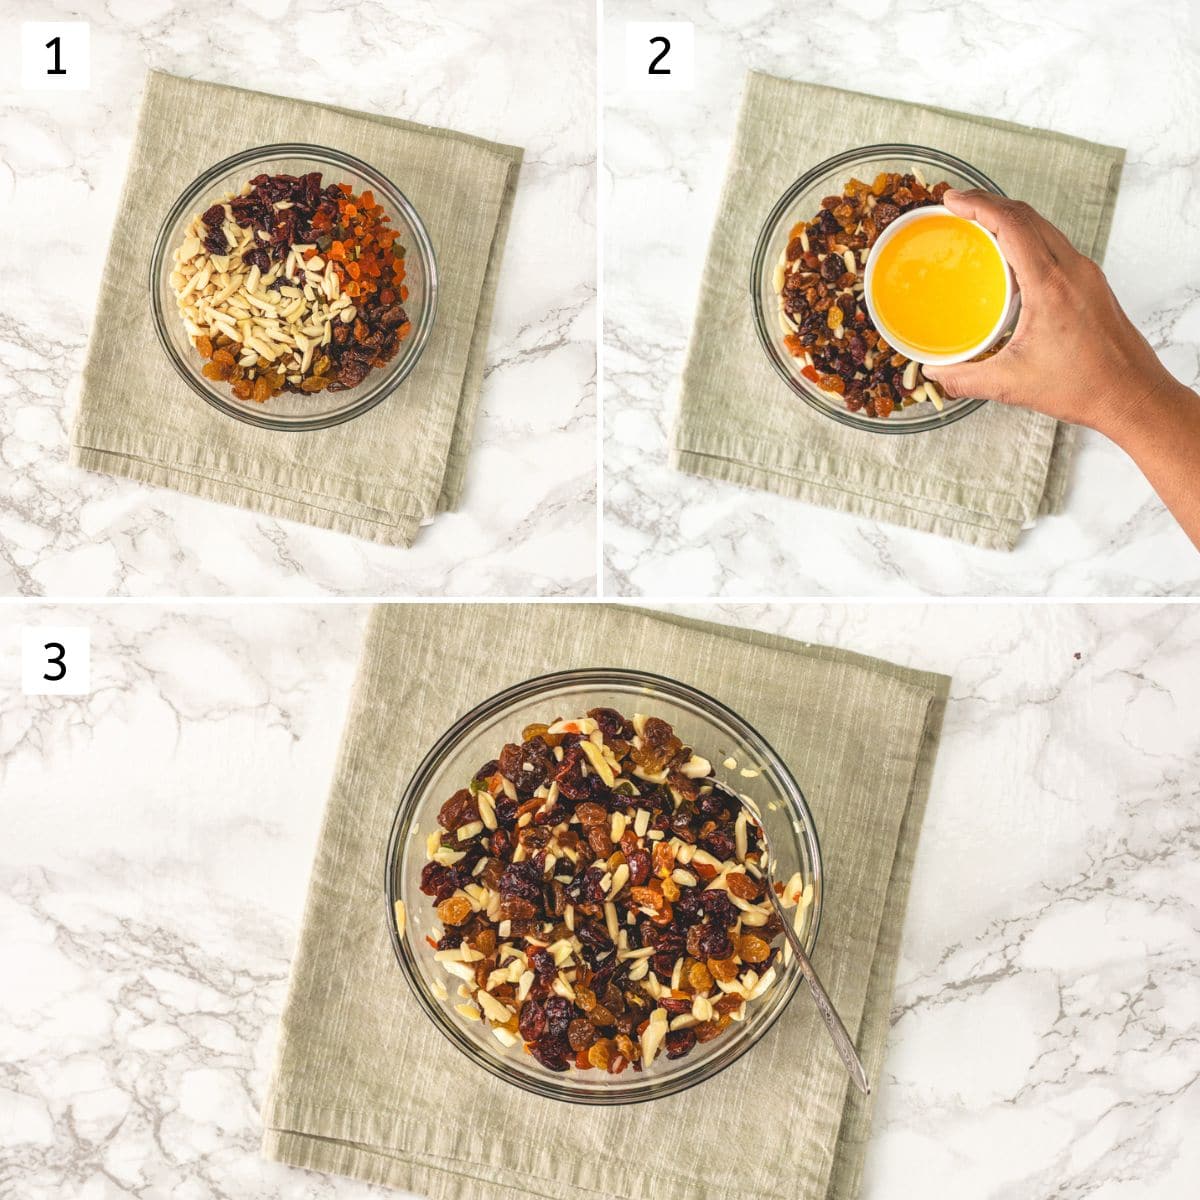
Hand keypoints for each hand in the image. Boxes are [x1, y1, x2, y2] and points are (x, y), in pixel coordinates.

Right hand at [922, 189, 1177, 441]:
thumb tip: (934, 372)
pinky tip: (1009, 256)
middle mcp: (1072, 270)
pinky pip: (1055, 246)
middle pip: (1028, 216)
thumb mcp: (1012, 384)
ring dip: (1010, 218)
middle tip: (955, 207)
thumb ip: (965, 378)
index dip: (978, 206)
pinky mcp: (1091, 283)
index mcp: (1051, 285)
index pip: (1013, 225)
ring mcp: (1086, 273)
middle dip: (989, 204)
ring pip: (1044, 227)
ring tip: (977, 224)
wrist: (1132, 395)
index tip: (951, 201)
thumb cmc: (1083, 387)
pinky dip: (1027, 238)